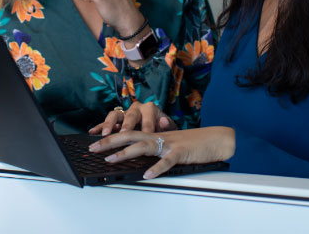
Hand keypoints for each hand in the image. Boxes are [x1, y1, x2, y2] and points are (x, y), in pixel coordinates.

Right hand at [89, 101, 176, 135]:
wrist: (159, 124)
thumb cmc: (163, 127)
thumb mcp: (169, 127)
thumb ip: (168, 125)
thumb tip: (163, 121)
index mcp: (149, 108)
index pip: (148, 117)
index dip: (147, 126)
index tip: (146, 134)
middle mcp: (136, 108)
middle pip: (130, 114)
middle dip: (127, 124)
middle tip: (123, 134)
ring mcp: (125, 113)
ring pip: (115, 115)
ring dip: (110, 124)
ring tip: (106, 134)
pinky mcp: (116, 120)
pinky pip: (106, 122)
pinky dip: (99, 126)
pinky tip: (92, 132)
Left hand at [89, 126, 234, 179]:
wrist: (215, 140)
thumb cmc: (193, 143)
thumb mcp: (169, 144)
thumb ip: (154, 149)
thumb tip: (137, 157)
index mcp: (155, 134)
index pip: (129, 133)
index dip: (112, 136)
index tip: (95, 141)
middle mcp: (159, 136)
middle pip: (130, 135)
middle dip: (110, 141)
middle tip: (93, 148)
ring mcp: (169, 143)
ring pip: (144, 146)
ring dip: (125, 153)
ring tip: (111, 160)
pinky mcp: (181, 153)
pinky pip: (167, 161)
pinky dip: (156, 168)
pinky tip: (147, 175)